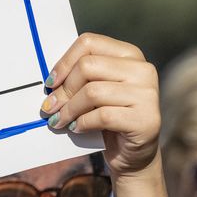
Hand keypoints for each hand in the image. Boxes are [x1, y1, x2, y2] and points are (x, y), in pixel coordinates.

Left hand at [40, 34, 159, 177]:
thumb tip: (50, 80)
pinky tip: (76, 128)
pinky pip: (102, 116)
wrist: (133, 153)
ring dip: (68, 109)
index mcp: (130, 54)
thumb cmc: (109, 117)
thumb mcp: (96, 89)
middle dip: (63, 90)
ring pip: (92, 92)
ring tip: (59, 120)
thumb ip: (82, 76)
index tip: (50, 83)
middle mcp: (143, 69)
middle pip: (88, 66)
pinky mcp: (146, 119)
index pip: (89, 43)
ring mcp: (147, 94)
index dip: (64, 62)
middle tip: (49, 107)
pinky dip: (82, 123)